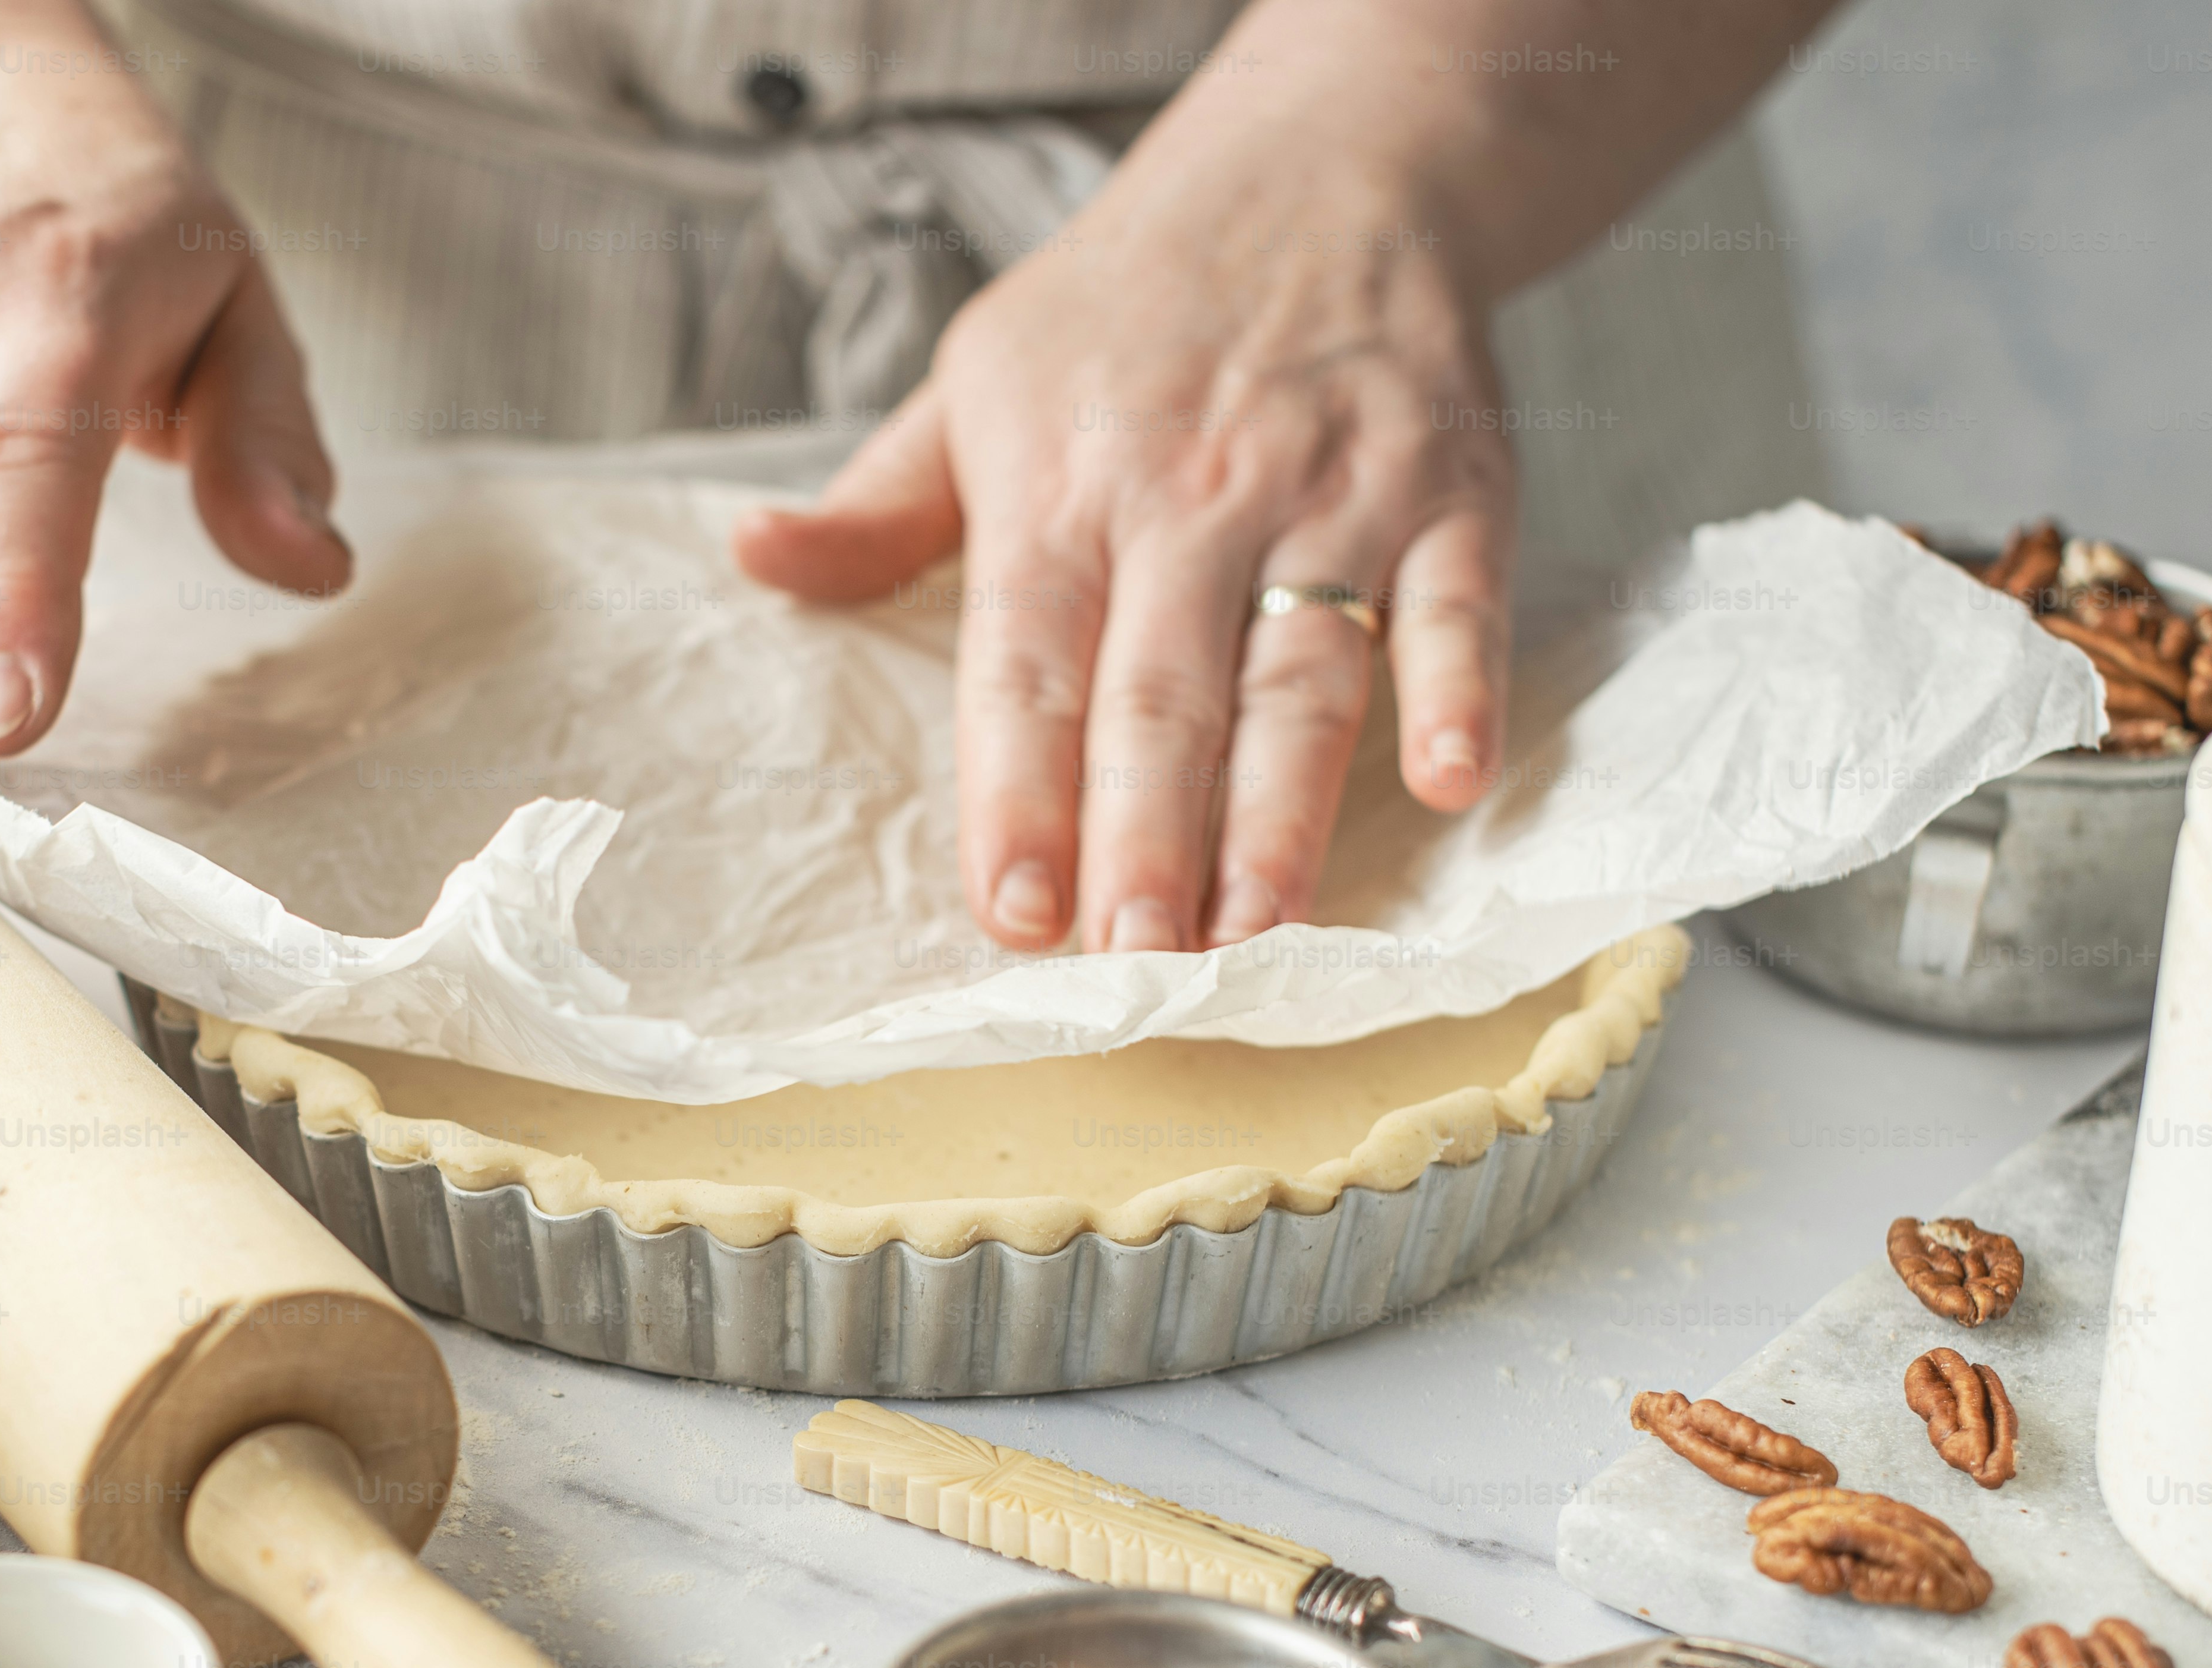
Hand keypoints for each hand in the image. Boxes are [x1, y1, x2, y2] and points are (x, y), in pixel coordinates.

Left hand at [734, 155, 1512, 951]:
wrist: (1326, 162)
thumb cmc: (1129, 306)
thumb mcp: (975, 379)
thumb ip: (878, 505)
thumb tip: (753, 557)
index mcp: (1062, 490)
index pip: (1027, 668)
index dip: (1019, 796)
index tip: (1010, 912)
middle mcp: (1194, 500)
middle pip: (1162, 697)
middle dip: (1146, 837)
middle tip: (1132, 961)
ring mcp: (1331, 497)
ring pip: (1301, 676)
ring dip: (1281, 811)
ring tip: (1258, 931)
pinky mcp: (1453, 490)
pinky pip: (1456, 604)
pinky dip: (1458, 690)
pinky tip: (1451, 783)